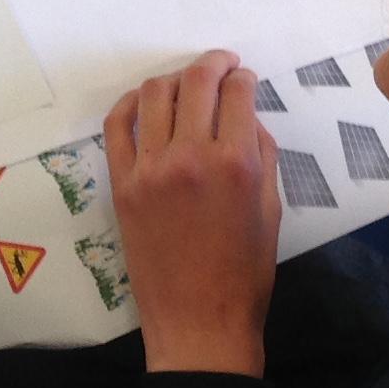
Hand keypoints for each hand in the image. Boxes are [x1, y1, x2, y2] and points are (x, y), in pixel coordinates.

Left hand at [106, 50, 280, 375]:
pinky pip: (117, 125)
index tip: (244, 78)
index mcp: (237, 164)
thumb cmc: (245, 274)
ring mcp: (150, 168)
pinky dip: (130, 103)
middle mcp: (191, 156)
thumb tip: (247, 116)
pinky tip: (144, 101)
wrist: (199, 323)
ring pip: (155, 94)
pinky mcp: (121, 184)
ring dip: (174, 79)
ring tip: (186, 84)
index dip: (243, 78)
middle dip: (213, 64)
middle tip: (221, 64)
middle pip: (197, 82)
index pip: (237, 93)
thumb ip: (262, 155)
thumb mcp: (271, 211)